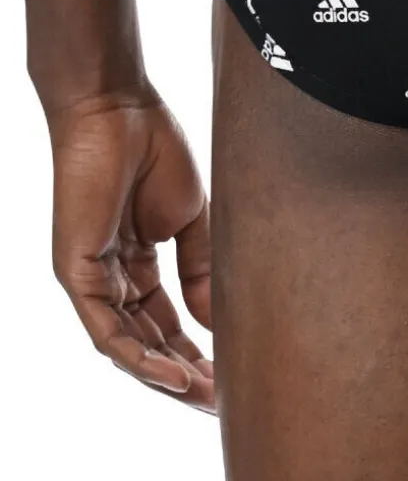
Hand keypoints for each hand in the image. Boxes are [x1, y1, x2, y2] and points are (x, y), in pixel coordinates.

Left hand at [47, 88, 214, 412]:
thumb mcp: (192, 216)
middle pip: (148, 340)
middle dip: (184, 373)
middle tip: (220, 399)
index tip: (231, 372)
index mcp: (138, 261)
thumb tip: (215, 320)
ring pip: (126, 344)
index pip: (167, 320)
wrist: (118, 108)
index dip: (198, 349)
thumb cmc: (154, 148)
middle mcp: (111, 277)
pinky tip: (171, 373)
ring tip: (203, 397)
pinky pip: (106, 328)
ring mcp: (91, 277)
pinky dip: (139, 356)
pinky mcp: (76, 272)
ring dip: (164, 375)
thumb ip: (200, 267)